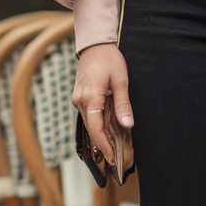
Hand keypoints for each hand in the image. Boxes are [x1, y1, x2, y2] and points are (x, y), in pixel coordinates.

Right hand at [72, 44, 133, 165]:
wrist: (94, 45)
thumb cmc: (109, 59)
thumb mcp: (121, 82)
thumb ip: (123, 105)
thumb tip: (128, 125)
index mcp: (90, 98)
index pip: (96, 129)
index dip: (104, 146)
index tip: (111, 159)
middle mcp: (80, 101)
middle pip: (91, 129)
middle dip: (103, 145)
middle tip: (114, 160)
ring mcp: (78, 99)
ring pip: (90, 123)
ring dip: (101, 136)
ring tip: (113, 149)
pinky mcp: (80, 97)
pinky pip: (89, 115)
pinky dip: (98, 125)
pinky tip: (108, 132)